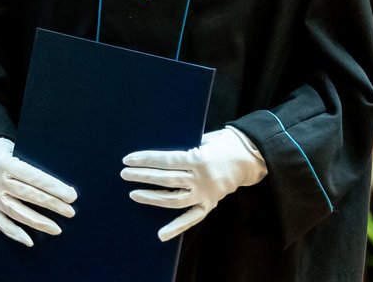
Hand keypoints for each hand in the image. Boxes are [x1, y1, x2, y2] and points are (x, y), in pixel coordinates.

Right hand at [0, 136, 76, 246]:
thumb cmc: (7, 156)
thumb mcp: (16, 151)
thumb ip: (32, 164)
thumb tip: (59, 184)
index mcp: (4, 162)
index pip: (32, 176)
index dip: (52, 186)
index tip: (71, 195)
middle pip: (27, 194)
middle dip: (51, 204)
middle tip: (70, 212)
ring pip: (16, 212)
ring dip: (38, 222)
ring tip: (57, 229)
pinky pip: (0, 223)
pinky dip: (15, 233)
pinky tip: (30, 241)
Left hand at [121, 126, 266, 240]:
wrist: (248, 157)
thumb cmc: (221, 144)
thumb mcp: (202, 139)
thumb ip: (183, 148)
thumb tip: (156, 154)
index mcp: (198, 158)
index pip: (166, 160)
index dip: (145, 160)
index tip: (128, 159)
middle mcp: (201, 178)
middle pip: (166, 179)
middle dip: (142, 176)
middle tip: (124, 174)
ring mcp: (206, 194)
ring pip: (174, 199)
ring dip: (152, 198)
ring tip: (134, 194)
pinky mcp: (210, 204)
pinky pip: (191, 218)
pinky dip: (176, 227)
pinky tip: (160, 234)